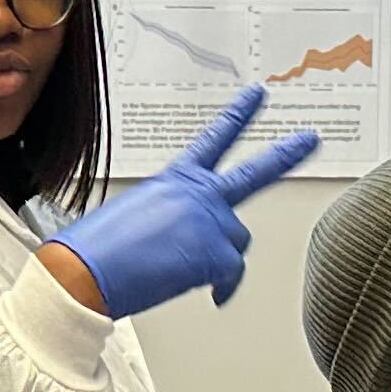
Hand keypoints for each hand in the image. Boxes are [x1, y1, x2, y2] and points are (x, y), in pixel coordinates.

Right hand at [44, 87, 321, 317]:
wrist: (83, 273)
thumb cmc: (94, 251)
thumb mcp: (131, 218)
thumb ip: (167, 220)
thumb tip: (175, 243)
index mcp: (172, 181)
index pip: (211, 140)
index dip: (237, 116)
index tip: (255, 97)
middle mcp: (194, 193)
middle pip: (252, 172)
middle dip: (285, 155)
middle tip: (308, 139)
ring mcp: (208, 219)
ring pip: (237, 239)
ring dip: (221, 257)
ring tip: (190, 269)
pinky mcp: (214, 250)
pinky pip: (232, 274)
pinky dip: (223, 288)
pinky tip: (207, 293)